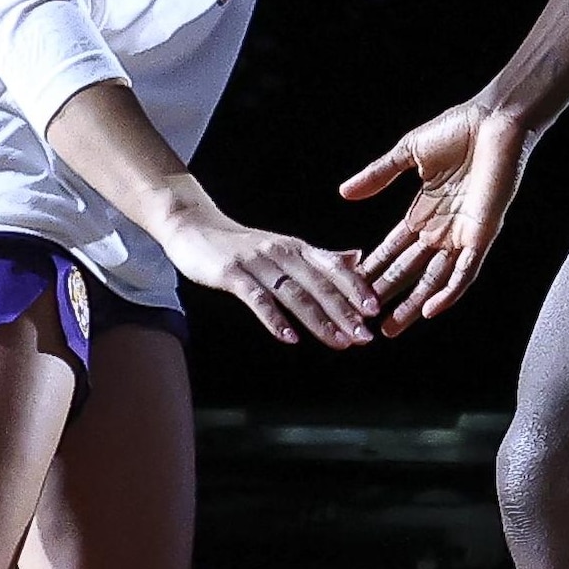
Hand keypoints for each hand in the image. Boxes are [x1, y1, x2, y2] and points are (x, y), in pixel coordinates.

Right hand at [162, 207, 378, 350]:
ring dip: (319, 320)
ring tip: (338, 342)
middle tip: (364, 336)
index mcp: (298, 248)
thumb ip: (321, 257)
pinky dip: (274, 319)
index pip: (334, 268)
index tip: (375, 311)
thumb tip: (358, 259)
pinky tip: (289, 337)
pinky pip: (257, 298)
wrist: (194, 226)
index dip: (355, 288)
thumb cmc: (243, 243)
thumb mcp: (286, 247)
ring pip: (294, 294)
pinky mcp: (232, 274)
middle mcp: (282, 252)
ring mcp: (257, 262)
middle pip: (319, 285)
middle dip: (345, 312)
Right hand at [340, 96, 535, 332]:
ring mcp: (463, 234)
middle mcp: (443, 228)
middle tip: (363, 319)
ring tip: (389, 327)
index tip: (350, 285)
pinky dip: (448, 292)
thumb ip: (378, 175)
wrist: (495, 119)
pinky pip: (466, 271)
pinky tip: (429, 311)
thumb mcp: (408, 153)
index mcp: (425, 210)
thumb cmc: (459, 128)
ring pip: (435, 280)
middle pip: (410, 270)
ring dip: (413, 305)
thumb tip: (344, 192)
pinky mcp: (483, 234)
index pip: (394, 247)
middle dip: (387, 294)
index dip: (374, 267)